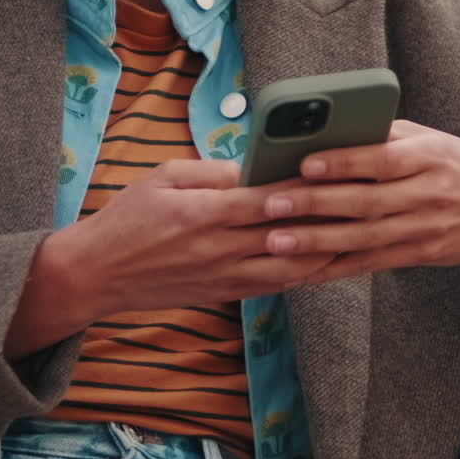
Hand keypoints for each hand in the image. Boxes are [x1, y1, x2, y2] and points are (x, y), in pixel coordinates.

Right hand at [60, 158, 339, 319]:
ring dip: (327, 247)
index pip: (267, 199)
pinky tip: (327, 255)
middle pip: (287, 232)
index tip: (336, 167)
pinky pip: (277, 284)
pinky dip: (306, 270)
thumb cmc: (128, 216)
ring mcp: (225, 277)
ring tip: (358, 226)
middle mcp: (219, 249)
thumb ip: (212, 171)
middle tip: (362, 194)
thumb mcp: (165, 176)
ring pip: (291, 265)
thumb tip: (255, 165)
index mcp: (202, 213)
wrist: (98, 274)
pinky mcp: (226, 294)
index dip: (305, 186)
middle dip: (327, 214)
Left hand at [259, 119, 459, 284]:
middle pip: (365, 202)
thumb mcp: (429, 139)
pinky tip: (302, 270)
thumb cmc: (454, 164)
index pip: (381, 160)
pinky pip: (370, 264)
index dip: (343, 163)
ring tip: (276, 241)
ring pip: (363, 238)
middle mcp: (426, 196)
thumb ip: (383, 136)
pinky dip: (334, 268)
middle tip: (271, 203)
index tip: (305, 163)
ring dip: (316, 242)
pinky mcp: (417, 255)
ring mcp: (422, 230)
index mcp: (428, 158)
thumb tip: (327, 130)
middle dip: (314, 204)